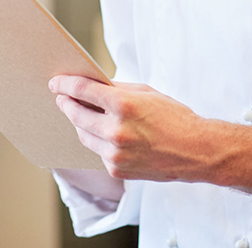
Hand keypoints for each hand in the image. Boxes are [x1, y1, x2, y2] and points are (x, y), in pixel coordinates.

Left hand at [49, 75, 211, 181]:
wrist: (195, 150)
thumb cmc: (175, 117)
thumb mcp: (147, 93)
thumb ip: (118, 90)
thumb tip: (94, 86)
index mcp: (124, 105)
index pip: (82, 91)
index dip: (65, 84)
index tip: (55, 82)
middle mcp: (116, 130)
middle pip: (76, 114)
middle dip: (66, 104)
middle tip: (61, 97)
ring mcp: (115, 153)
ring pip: (84, 135)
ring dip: (80, 123)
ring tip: (80, 113)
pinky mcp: (117, 169)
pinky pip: (98, 151)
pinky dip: (98, 141)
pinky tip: (105, 134)